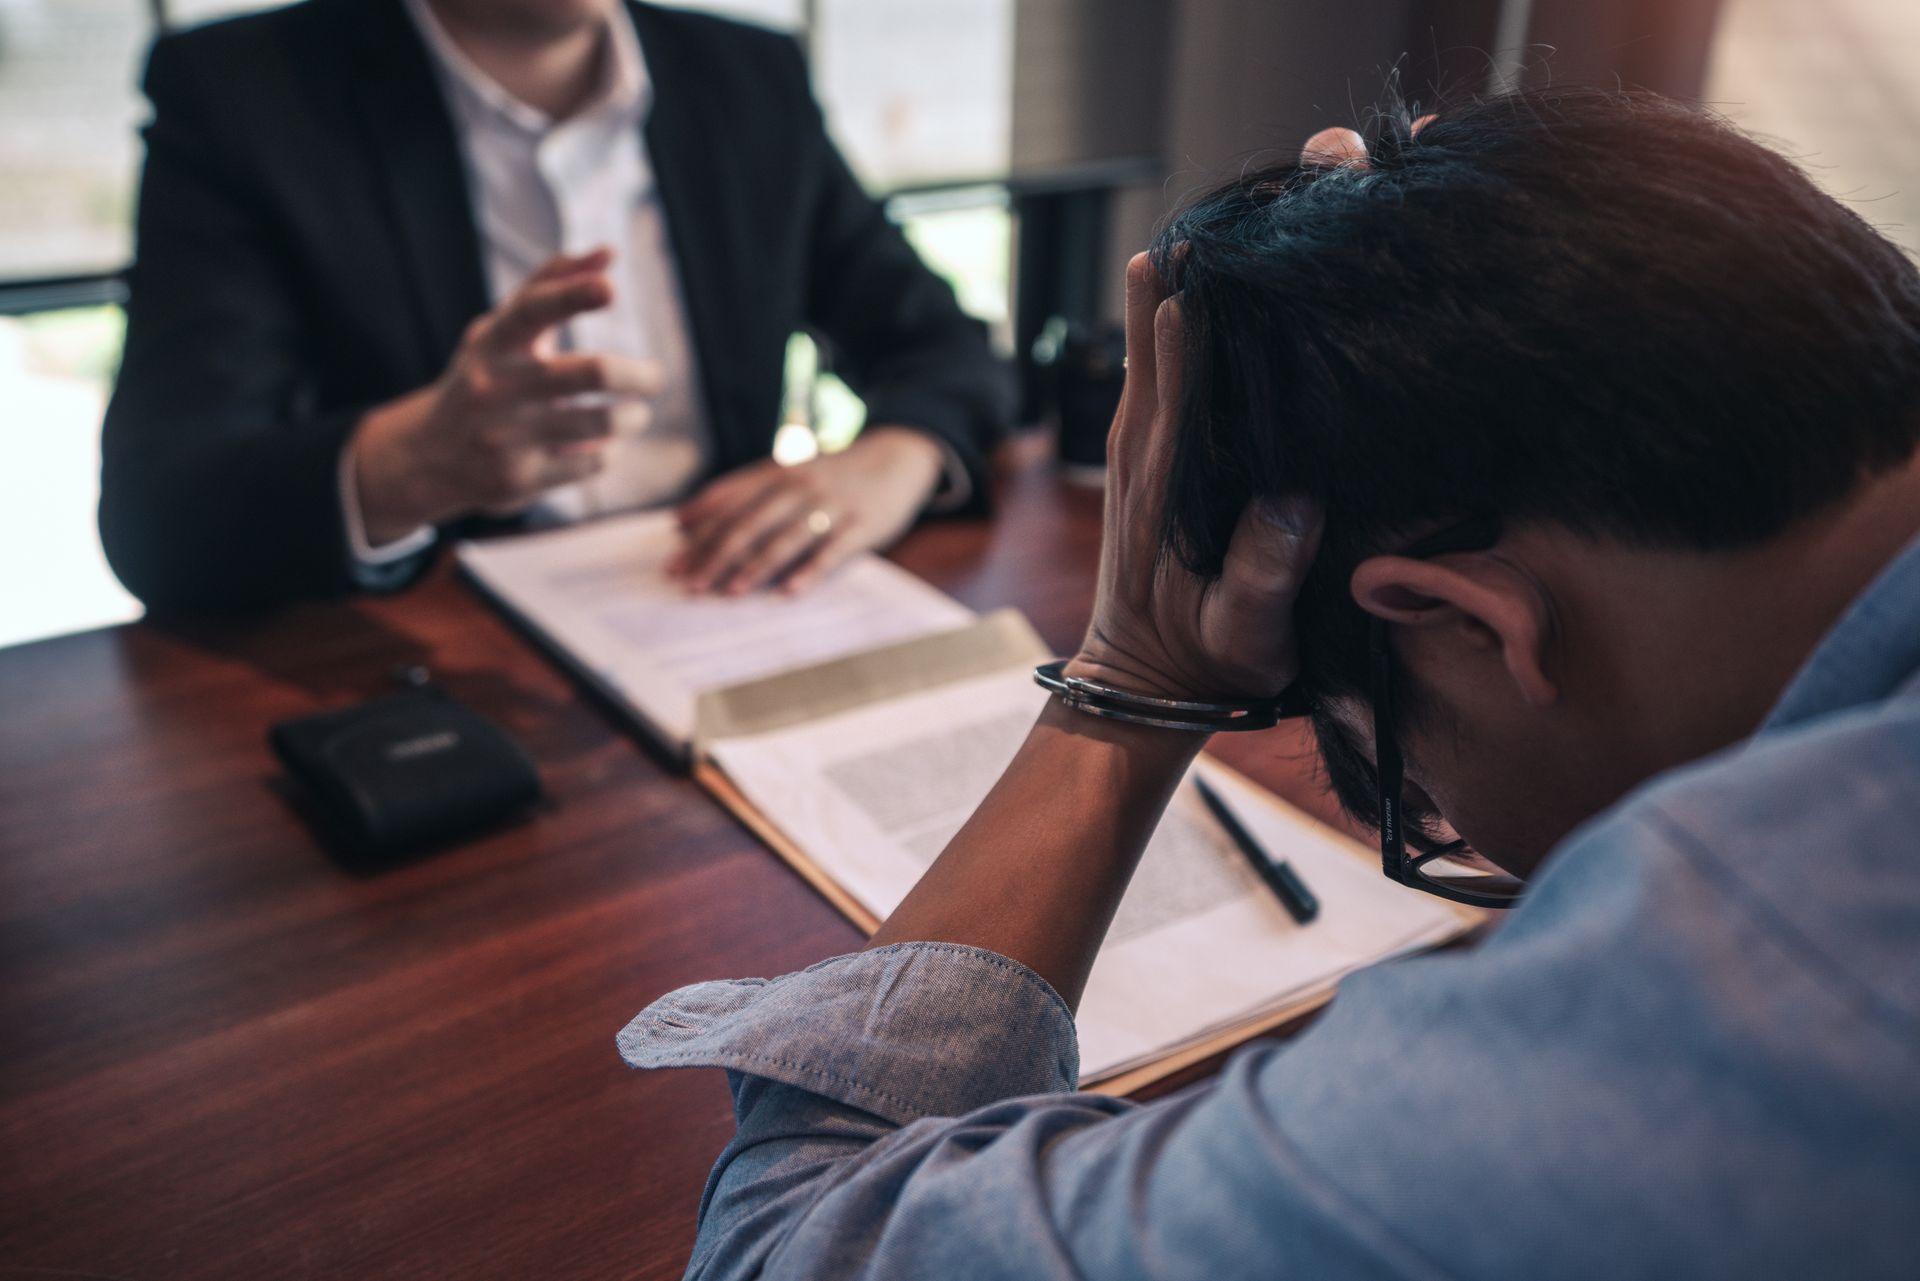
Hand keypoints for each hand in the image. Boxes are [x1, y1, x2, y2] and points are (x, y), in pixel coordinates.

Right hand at [351, 248, 662, 543]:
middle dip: (640, 375)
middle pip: (592, 372)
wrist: (431, 454)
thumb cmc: (487, 375)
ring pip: (602, 423)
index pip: (533, 309)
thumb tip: (609, 252)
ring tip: (636, 413)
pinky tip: (603, 444)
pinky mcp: (518, 479)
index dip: (573, 295)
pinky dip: (608, 451)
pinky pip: (592, 463)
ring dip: (633, 417)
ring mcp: (504, 436)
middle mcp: (494, 386)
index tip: (611, 288)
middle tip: (655, 377)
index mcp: (492, 341)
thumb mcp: (505, 328)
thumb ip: (554, 284)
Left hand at [668, 426, 945, 594]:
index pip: (730, 500)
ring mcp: (831, 504)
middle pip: (750, 522)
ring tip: (730, 591)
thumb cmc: (832, 475)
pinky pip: (832, 550)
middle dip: (717, 554)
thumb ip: (742, 493)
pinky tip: (790, 591)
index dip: (699, 529)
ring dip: (755, 566)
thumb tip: (686, 522)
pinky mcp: (861, 524)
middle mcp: (799, 485)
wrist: (898, 456)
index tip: (673, 557)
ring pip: (786, 537)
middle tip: (691, 582)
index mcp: (777, 472)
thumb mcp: (788, 473)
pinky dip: (810, 570)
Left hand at [1067, 253, 1322, 703]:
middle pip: (1156, 329)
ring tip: (1233, 213)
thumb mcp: (1245, 634)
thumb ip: (1264, 573)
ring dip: (1184, 277)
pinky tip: (1213, 276)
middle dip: (1192, 264)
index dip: (1200, 302)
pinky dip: (1178, 313)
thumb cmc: (1203, 662)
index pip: (1177, 369)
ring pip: (1150, 334)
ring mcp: (1136, 440)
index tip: (1233, 241)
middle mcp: (1141, 443)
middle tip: (1245, 201)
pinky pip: (1155, 361)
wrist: (1141, 684)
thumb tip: (1293, 499)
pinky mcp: (1142, 445)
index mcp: (1168, 475)